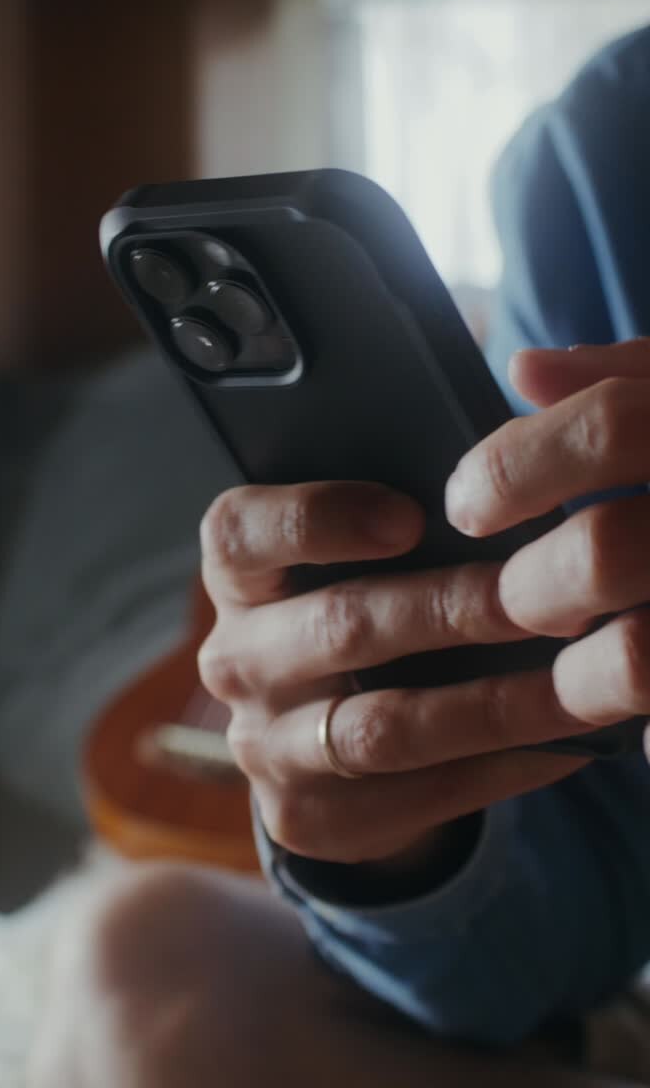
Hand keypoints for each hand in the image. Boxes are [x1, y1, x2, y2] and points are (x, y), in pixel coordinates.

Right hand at [198, 477, 589, 868]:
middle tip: (537, 596)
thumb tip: (497, 520)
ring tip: (573, 684)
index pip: (240, 534)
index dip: (321, 519)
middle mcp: (234, 659)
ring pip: (384, 727)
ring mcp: (264, 746)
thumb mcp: (344, 562)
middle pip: (338, 628)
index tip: (412, 518)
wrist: (318, 737)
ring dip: (490, 705)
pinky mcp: (306, 817)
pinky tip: (563, 741)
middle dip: (449, 610)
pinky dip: (500, 767)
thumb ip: (394, 534)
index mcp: (236, 576)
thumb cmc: (355, 607)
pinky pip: (417, 793)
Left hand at [446, 338, 649, 752]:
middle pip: (608, 549)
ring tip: (570, 665)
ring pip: (642, 656)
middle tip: (514, 599)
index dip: (518, 465)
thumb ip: (635, 373)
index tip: (467, 504)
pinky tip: (646, 729)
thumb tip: (528, 370)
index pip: (611, 425)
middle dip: (532, 586)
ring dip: (581, 675)